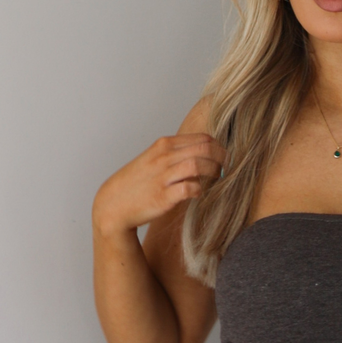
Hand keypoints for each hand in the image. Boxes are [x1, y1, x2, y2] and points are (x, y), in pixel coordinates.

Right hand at [92, 133, 224, 240]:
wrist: (114, 203)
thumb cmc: (137, 183)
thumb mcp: (153, 159)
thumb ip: (175, 154)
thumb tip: (201, 154)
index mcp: (164, 145)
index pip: (202, 138)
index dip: (219, 147)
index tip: (225, 157)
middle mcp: (164, 157)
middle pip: (204, 148)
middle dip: (222, 158)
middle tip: (227, 168)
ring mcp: (163, 176)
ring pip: (198, 165)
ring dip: (214, 172)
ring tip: (217, 179)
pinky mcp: (163, 196)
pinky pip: (190, 188)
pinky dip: (200, 190)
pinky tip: (200, 193)